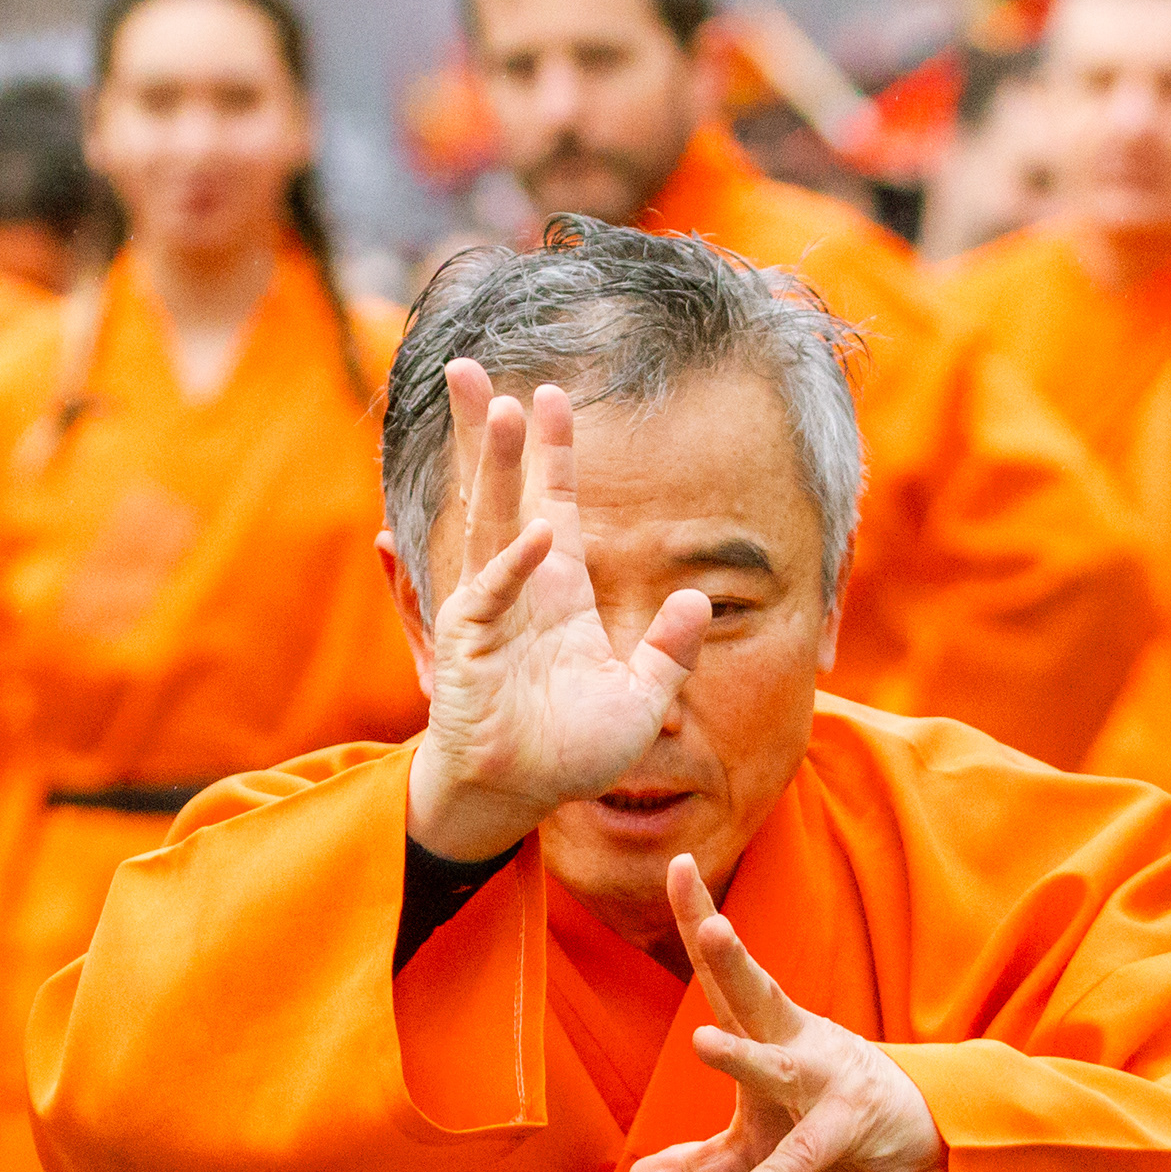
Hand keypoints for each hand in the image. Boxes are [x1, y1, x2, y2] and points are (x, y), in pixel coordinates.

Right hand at [407, 362, 712, 862]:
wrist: (520, 796)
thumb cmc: (571, 753)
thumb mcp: (642, 702)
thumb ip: (671, 652)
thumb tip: (697, 599)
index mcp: (559, 593)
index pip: (554, 504)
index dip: (553, 453)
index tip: (551, 396)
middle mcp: (520, 589)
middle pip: (509, 494)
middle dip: (505, 436)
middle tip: (493, 376)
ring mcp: (491, 613)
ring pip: (493, 525)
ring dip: (498, 469)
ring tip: (505, 411)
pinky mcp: (472, 647)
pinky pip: (492, 595)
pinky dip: (515, 564)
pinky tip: (538, 531)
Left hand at [627, 856, 946, 1171]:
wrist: (922, 1140)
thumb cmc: (828, 1124)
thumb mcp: (752, 1148)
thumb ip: (696, 1167)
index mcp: (765, 1030)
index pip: (723, 972)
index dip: (699, 918)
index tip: (679, 862)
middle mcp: (793, 1043)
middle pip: (755, 994)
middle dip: (731, 959)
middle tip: (712, 923)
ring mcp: (823, 1081)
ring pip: (779, 1066)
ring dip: (742, 1057)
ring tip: (702, 1043)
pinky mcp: (847, 1126)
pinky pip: (805, 1152)